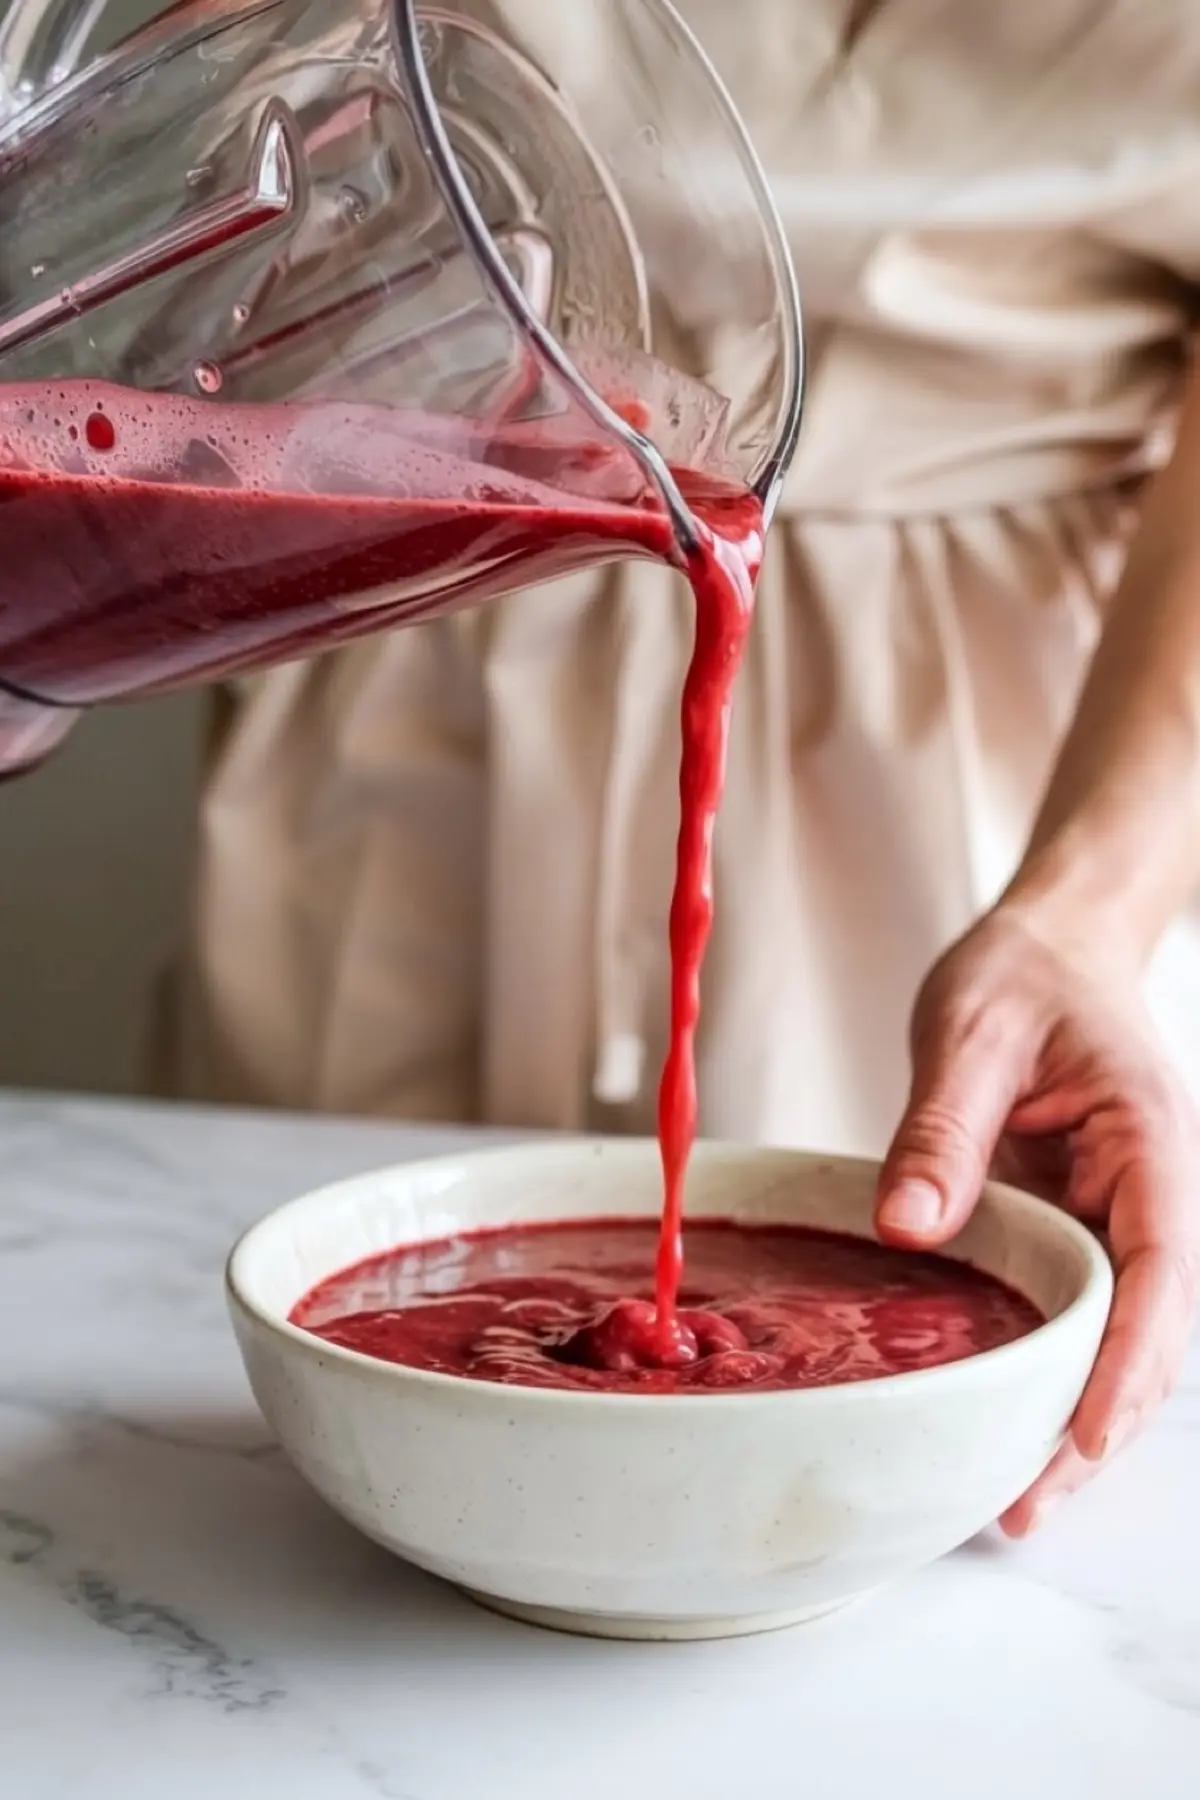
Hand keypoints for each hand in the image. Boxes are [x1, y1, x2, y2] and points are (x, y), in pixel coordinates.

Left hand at [874, 905, 1199, 1535]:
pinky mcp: (1077, 1226)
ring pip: (1113, 1337)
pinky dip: (1041, 1366)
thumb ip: (942, 1129)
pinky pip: (1071, 1308)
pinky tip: (990, 1413)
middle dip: (1093, 1426)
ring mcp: (1118, 1218)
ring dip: (1070, 1413)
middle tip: (1017, 1506)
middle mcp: (1150, 1196)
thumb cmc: (1026, 973)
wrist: (1053, 945)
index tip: (1085, 1437)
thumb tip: (908, 1229)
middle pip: (1145, 1335)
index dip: (1128, 1365)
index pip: (1160, 1274)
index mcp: (1150, 1146)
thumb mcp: (971, 1032)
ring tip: (1004, 1494)